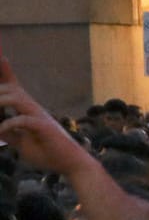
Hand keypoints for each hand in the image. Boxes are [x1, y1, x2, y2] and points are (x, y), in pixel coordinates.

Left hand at [0, 58, 96, 176]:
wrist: (70, 164)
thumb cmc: (47, 152)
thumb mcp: (20, 142)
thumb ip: (8, 131)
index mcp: (27, 109)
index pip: (12, 85)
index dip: (4, 69)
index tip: (0, 55)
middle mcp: (33, 108)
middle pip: (10, 88)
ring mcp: (40, 116)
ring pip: (16, 97)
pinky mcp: (44, 127)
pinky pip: (23, 120)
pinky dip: (7, 124)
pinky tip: (0, 132)